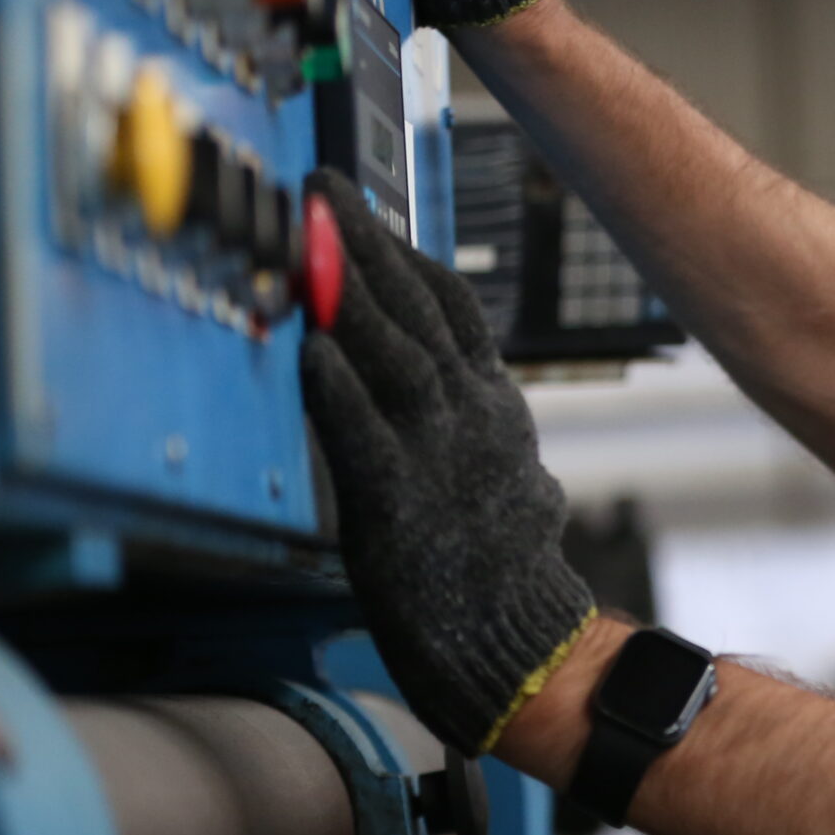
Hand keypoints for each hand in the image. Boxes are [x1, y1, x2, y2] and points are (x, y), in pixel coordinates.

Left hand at [298, 172, 595, 751]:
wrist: (526, 647)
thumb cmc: (504, 575)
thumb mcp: (508, 481)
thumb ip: (480, 432)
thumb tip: (470, 404)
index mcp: (495, 409)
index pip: (454, 310)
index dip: (406, 253)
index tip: (364, 208)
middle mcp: (472, 416)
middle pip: (417, 308)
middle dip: (365, 240)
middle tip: (321, 187)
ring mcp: (438, 454)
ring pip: (391, 351)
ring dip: (346, 286)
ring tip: (308, 232)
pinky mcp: (399, 502)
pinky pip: (362, 432)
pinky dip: (337, 386)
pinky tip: (310, 346)